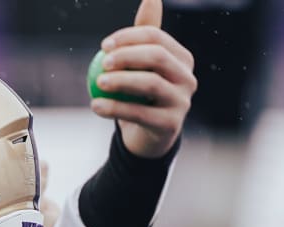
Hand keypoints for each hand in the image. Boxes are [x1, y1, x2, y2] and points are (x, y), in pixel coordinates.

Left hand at [90, 0, 197, 157]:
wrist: (145, 135)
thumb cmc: (140, 94)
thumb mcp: (140, 65)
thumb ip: (143, 34)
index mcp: (181, 58)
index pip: (156, 38)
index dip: (129, 37)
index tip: (103, 46)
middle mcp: (188, 78)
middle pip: (157, 57)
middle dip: (127, 55)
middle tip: (102, 62)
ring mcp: (182, 102)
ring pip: (151, 84)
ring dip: (120, 81)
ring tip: (99, 83)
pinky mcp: (171, 124)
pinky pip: (140, 113)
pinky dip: (115, 108)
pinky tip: (95, 105)